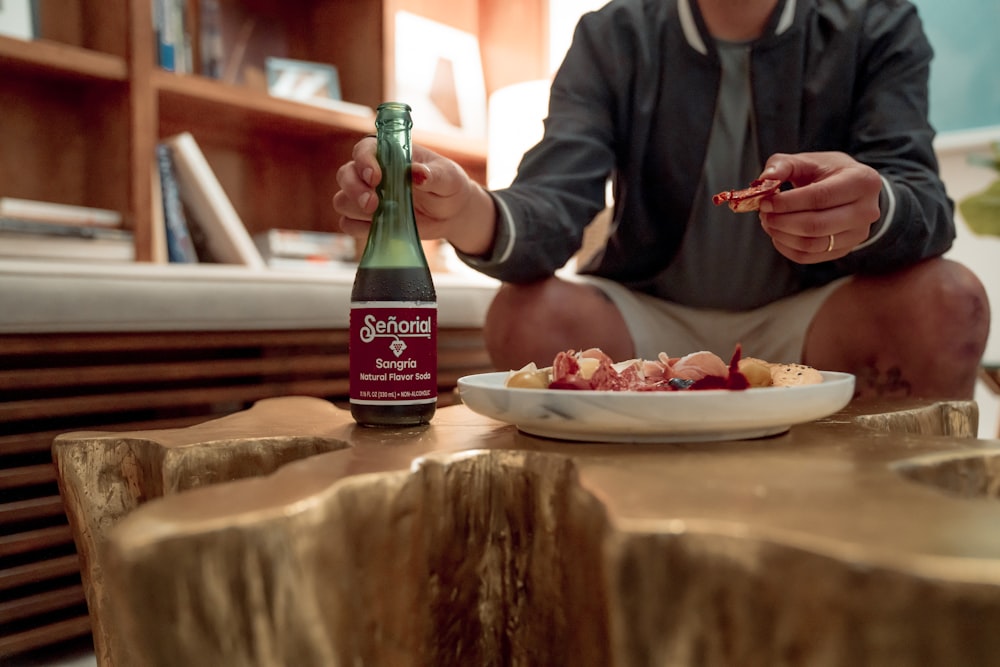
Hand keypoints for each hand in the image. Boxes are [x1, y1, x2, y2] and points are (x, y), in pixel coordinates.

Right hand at [332, 137, 496, 255]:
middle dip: (354, 189)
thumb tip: (415, 173)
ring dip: (355, 209)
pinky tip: (380, 227)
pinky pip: (348, 224)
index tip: (375, 177)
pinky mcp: (368, 221)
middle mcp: (373, 173)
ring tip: (381, 215)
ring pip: (342, 200)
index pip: (364, 150)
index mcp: (389, 154)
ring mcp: (368, 197)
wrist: (452, 213)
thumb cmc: (449, 186)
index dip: (364, 161)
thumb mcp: (448, 177)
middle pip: (345, 175)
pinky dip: (358, 228)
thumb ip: (433, 174)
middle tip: (373, 203)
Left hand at [757, 151, 882, 263]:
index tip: (765, 202)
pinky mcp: (844, 250)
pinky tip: (777, 234)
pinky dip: (787, 248)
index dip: (788, 203)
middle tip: (763, 213)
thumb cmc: (827, 173)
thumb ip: (783, 165)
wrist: (850, 191)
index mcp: (862, 181)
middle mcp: (866, 211)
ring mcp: (858, 234)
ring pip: (812, 244)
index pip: (820, 197)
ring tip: (768, 222)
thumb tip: (765, 180)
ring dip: (782, 235)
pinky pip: (809, 256)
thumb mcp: (807, 161)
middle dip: (782, 221)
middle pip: (816, 225)